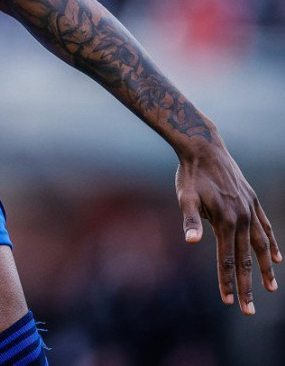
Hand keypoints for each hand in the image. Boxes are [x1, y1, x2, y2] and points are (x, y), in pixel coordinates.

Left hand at [176, 138, 279, 314]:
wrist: (204, 147)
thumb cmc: (190, 174)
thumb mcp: (185, 197)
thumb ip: (190, 220)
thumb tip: (191, 242)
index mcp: (225, 221)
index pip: (226, 259)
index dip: (226, 282)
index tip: (228, 302)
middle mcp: (242, 218)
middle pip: (245, 259)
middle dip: (246, 286)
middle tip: (249, 311)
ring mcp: (250, 210)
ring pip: (261, 246)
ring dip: (266, 269)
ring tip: (271, 289)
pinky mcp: (252, 202)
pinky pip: (265, 228)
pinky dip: (271, 244)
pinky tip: (277, 258)